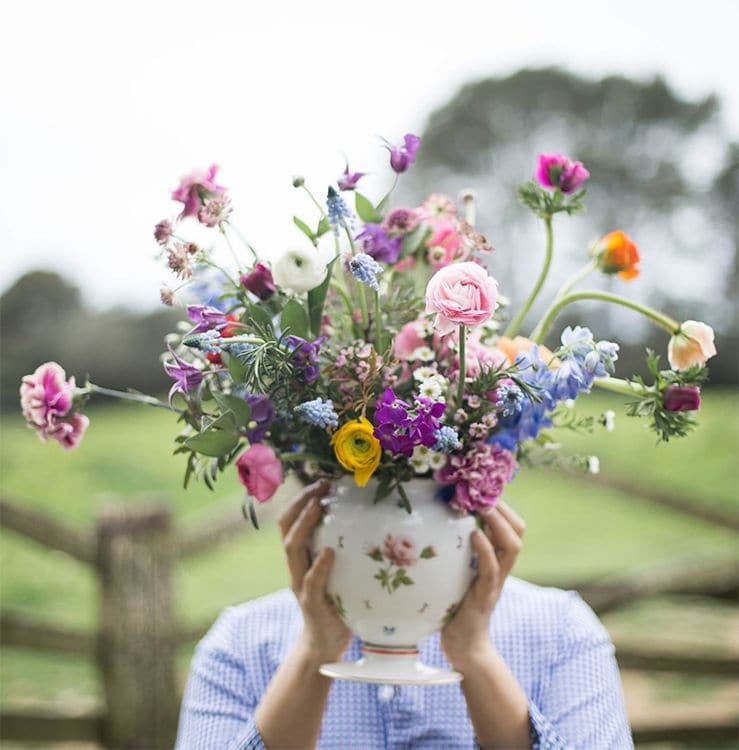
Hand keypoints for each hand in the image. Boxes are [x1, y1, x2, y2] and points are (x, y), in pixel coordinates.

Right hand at [278, 480, 351, 663]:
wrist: (326, 644)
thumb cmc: (340, 603)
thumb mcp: (342, 571)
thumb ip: (349, 549)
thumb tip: (380, 520)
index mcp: (302, 556)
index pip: (291, 519)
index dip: (301, 497)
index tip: (321, 480)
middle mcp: (296, 566)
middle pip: (285, 527)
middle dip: (300, 502)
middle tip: (320, 486)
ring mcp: (300, 584)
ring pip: (292, 548)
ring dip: (304, 524)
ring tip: (318, 506)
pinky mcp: (309, 603)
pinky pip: (311, 581)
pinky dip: (318, 565)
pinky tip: (329, 552)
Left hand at [440, 501, 525, 671]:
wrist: (464, 648)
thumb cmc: (454, 608)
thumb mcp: (456, 572)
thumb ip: (454, 552)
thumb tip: (431, 522)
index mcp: (495, 560)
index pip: (511, 525)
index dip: (502, 504)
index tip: (483, 486)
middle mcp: (501, 568)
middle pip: (518, 531)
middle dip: (504, 507)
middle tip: (484, 491)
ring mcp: (495, 582)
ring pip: (512, 546)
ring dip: (498, 522)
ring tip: (482, 506)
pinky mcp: (485, 596)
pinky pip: (492, 569)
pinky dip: (485, 549)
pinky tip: (475, 534)